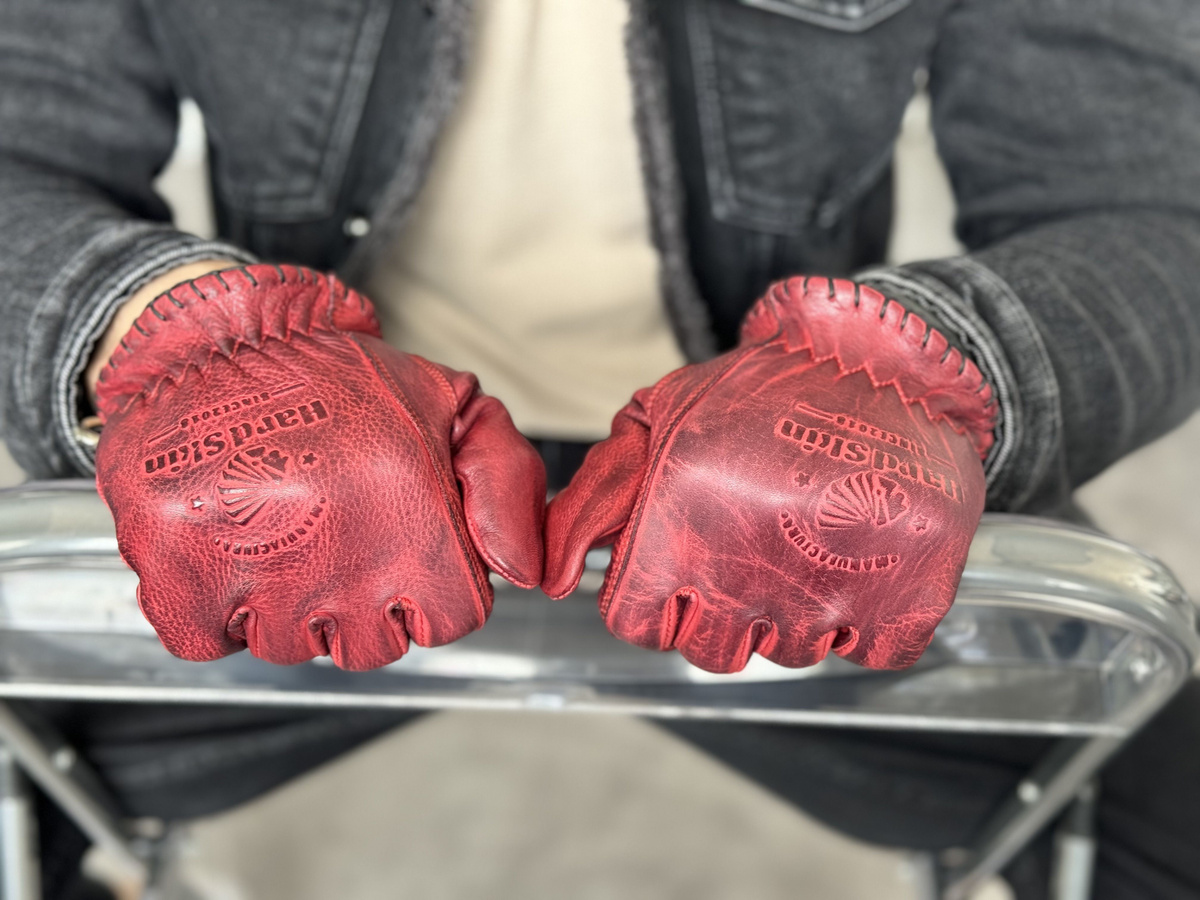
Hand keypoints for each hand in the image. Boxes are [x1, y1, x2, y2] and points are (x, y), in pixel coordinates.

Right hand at [95, 264, 544, 669]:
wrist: (217, 341)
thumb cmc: (336, 378)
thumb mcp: (451, 405)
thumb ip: (508, 483)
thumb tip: (526, 569)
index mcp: (416, 527)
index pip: (450, 620)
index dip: (430, 588)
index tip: (403, 552)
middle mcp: (343, 566)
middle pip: (371, 646)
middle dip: (360, 602)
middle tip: (335, 535)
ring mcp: (258, 581)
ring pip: (289, 646)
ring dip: (284, 602)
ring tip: (277, 527)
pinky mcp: (180, 580)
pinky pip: (208, 640)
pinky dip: (211, 606)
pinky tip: (226, 545)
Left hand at [544, 277, 994, 672]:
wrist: (883, 357)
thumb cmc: (763, 387)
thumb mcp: (659, 418)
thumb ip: (596, 498)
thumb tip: (552, 576)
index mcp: (680, 530)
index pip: (636, 624)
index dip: (651, 599)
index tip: (678, 572)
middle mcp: (747, 575)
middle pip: (710, 651)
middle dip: (719, 611)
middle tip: (748, 552)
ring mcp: (828, 594)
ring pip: (789, 653)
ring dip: (793, 611)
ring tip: (807, 542)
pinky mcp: (904, 598)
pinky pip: (869, 653)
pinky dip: (865, 622)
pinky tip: (857, 563)